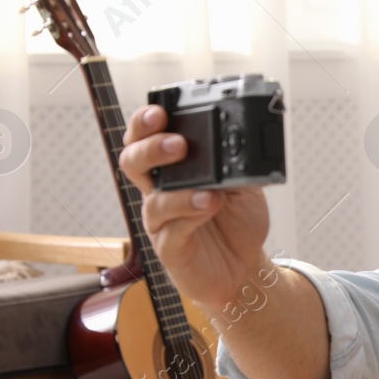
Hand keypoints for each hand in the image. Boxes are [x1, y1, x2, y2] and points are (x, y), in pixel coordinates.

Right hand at [117, 104, 272, 311]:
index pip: (146, 137)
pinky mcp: (170, 247)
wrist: (245, 266)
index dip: (145, 122)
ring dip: (179, 193)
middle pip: (133, 161)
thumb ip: (237, 165)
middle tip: (178, 145)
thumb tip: (237, 143)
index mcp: (173, 168)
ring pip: (153, 200)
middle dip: (150, 148)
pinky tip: (208, 207)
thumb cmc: (238, 222)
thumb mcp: (246, 186)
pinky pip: (172, 230)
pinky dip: (190, 216)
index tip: (159, 111)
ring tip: (207, 190)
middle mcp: (160, 190)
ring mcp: (162, 220)